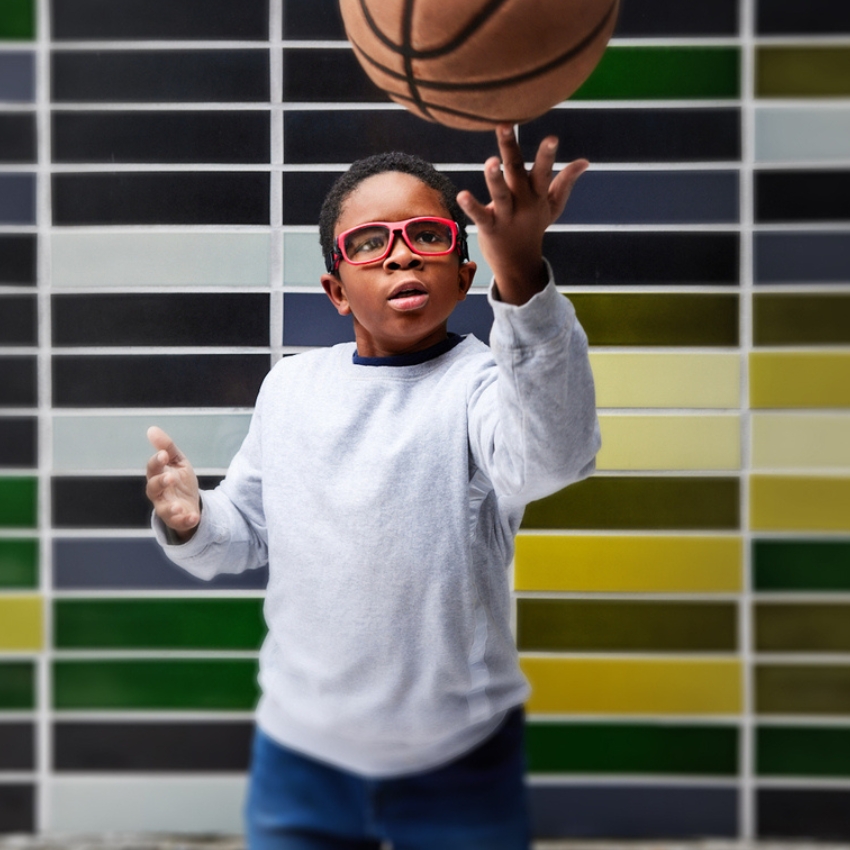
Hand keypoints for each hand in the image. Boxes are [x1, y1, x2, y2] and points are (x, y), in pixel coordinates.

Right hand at [145, 425, 199, 540]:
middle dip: (160, 483)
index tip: (163, 455)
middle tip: (170, 478)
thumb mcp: (178, 462)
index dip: (156, 462)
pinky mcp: (177, 520)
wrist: (191, 504)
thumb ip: (167, 448)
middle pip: (153, 489)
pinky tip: (194, 517)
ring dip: (170, 508)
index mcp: (158, 476)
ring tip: (179, 505)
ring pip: (163, 509)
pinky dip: (186, 521)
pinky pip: (179, 522)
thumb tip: (152, 429)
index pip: (152, 468)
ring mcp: (166, 508)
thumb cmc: (180, 481)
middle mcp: (158, 493)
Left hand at [457, 123, 587, 304]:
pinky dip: (472, 207)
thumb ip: (566, 182)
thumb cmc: (534, 227)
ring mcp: (506, 216)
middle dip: (511, 150)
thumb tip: (584, 161)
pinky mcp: (490, 228)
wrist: (519, 263)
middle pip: (517, 173)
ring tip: (491, 161)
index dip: (547, 156)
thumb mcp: (553, 206)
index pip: (544, 172)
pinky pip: (480, 216)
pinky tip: (462, 195)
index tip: (551, 138)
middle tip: (504, 125)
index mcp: (537, 195)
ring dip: (495, 179)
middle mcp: (523, 203)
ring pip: (501, 195)